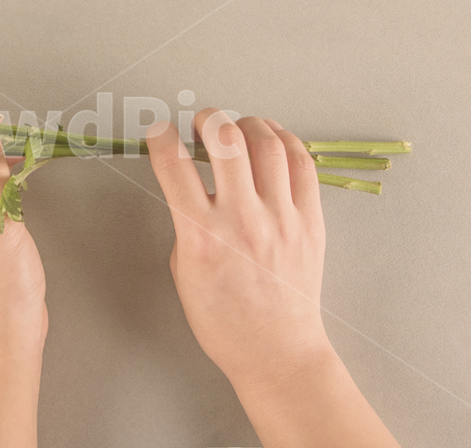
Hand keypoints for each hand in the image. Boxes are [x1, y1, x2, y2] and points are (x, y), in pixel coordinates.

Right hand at [147, 111, 399, 446]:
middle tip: (202, 122)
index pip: (173, 166)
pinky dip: (286, 141)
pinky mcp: (311, 221)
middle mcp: (241, 220)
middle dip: (208, 119)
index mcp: (201, 236)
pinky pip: (303, 165)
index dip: (160, 138)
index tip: (159, 132)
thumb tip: (194, 191)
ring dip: (248, 124)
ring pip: (268, 144)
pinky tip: (273, 139)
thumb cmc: (223, 321)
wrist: (276, 352)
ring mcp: (281, 219)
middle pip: (225, 141)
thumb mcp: (184, 273)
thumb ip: (186, 226)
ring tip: (239, 126)